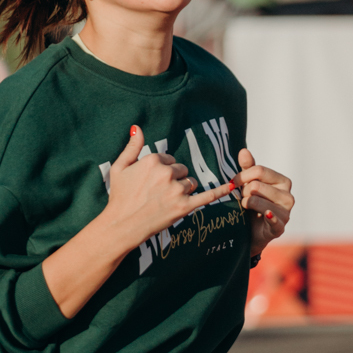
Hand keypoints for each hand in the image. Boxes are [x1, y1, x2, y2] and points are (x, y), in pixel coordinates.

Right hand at [102, 126, 228, 253]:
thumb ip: (132, 147)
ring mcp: (177, 191)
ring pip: (191, 183)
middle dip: (173, 179)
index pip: (169, 159)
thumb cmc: (119, 197)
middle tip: (157, 193)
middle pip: (182, 170)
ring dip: (183, 190)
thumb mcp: (119, 168)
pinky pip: (207, 196)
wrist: (121, 225)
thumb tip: (138, 127)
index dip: (162, 170)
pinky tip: (233, 187)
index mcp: (153, 161)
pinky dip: (220, 191)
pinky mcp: (184, 207)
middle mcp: (167, 173)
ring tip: (165, 201)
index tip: (151, 182)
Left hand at [231, 146, 292, 258]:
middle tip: (241, 198)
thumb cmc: (252, 204)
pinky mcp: (280, 227)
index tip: (232, 183)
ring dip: (245, 204)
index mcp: (283, 181)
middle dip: (243, 192)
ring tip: (245, 208)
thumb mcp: (249, 184)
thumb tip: (244, 151)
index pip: (259, 170)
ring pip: (256, 201)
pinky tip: (264, 214)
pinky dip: (267, 216)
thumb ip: (248, 168)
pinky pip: (272, 219)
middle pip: (256, 185)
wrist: (252, 233)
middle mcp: (288, 196)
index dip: (242, 176)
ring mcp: (286, 212)